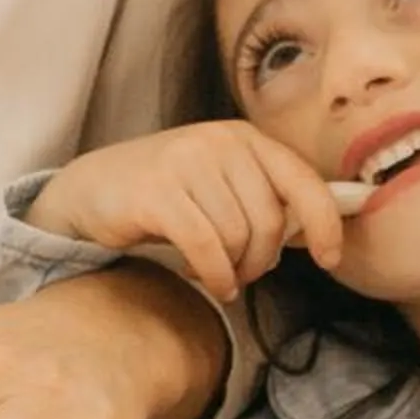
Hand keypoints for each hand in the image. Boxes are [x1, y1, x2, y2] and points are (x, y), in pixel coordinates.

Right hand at [27, 120, 344, 300]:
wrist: (90, 189)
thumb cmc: (165, 195)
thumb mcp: (220, 185)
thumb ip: (264, 200)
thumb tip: (319, 233)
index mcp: (244, 137)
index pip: (304, 181)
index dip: (325, 224)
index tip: (329, 259)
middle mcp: (219, 142)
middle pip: (270, 221)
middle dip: (262, 260)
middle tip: (243, 274)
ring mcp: (187, 162)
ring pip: (238, 238)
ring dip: (233, 271)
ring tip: (215, 273)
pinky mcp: (158, 191)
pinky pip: (206, 247)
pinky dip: (213, 274)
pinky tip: (207, 280)